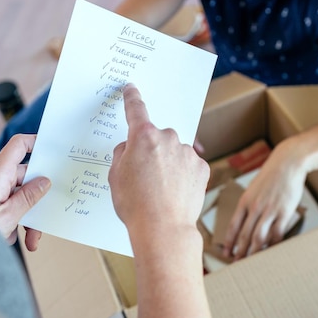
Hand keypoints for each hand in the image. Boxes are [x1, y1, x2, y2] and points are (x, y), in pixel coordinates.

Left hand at [0, 134, 50, 250]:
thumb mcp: (8, 215)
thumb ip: (29, 197)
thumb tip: (45, 182)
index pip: (19, 146)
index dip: (36, 142)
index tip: (53, 149)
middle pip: (25, 179)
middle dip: (37, 201)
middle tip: (46, 218)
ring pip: (18, 197)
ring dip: (27, 218)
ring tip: (31, 240)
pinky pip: (7, 206)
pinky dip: (13, 222)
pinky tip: (12, 238)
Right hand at [108, 84, 209, 247]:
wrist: (163, 228)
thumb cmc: (135, 204)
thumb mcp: (115, 177)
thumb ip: (122, 155)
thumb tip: (130, 148)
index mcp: (143, 137)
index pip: (136, 109)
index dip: (132, 98)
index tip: (131, 89)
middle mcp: (168, 138)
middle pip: (157, 138)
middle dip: (152, 151)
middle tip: (144, 176)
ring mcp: (187, 152)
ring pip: (174, 152)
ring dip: (169, 164)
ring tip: (161, 190)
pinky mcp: (202, 167)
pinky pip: (189, 165)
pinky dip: (183, 175)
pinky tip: (175, 192)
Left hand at [222, 138, 306, 258]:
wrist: (287, 164)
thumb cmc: (269, 177)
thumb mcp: (252, 189)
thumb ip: (247, 205)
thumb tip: (243, 222)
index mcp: (244, 202)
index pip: (233, 226)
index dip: (229, 242)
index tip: (226, 253)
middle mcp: (255, 207)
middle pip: (244, 235)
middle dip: (239, 251)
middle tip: (236, 263)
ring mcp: (269, 210)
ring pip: (259, 237)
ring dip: (253, 251)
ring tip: (251, 261)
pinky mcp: (284, 212)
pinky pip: (277, 233)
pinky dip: (272, 244)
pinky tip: (270, 251)